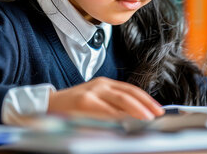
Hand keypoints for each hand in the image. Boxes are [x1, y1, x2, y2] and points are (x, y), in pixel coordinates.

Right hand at [47, 77, 164, 120]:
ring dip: (136, 111)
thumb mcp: (96, 100)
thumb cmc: (74, 106)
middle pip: (128, 94)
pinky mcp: (84, 101)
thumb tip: (136, 116)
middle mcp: (100, 85)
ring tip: (146, 119)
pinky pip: (106, 110)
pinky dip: (118, 116)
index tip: (157, 109)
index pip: (131, 89)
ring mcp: (92, 92)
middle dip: (145, 105)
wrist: (49, 105)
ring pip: (120, 100)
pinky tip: (126, 122)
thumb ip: (112, 105)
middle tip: (156, 116)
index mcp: (105, 83)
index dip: (146, 99)